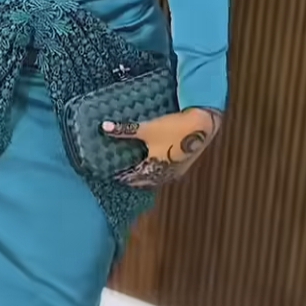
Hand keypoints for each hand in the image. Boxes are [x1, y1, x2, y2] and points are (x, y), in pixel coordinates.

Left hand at [102, 108, 221, 187]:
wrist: (202, 124)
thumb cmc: (173, 128)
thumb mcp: (147, 128)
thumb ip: (125, 129)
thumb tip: (103, 127)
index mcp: (153, 168)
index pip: (132, 178)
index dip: (122, 176)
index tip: (112, 174)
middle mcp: (164, 174)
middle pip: (144, 181)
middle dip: (133, 179)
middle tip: (122, 174)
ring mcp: (176, 171)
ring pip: (156, 179)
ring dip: (146, 177)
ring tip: (136, 171)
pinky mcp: (183, 164)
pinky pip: (166, 173)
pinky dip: (157, 172)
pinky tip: (155, 165)